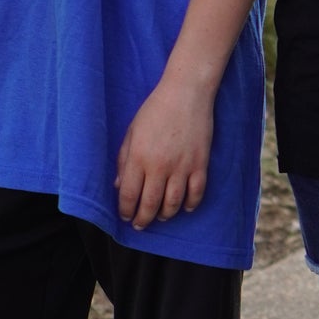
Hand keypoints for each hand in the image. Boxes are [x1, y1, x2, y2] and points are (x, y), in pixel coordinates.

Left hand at [115, 76, 214, 228]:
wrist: (186, 94)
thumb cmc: (155, 110)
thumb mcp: (131, 132)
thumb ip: (123, 159)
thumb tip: (118, 185)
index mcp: (138, 157)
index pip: (128, 194)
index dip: (125, 210)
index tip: (125, 215)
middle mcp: (159, 166)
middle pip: (150, 204)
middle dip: (143, 219)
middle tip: (140, 224)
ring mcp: (182, 167)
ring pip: (173, 203)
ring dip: (165, 214)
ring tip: (160, 216)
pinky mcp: (200, 164)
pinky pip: (196, 193)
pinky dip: (191, 204)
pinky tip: (185, 207)